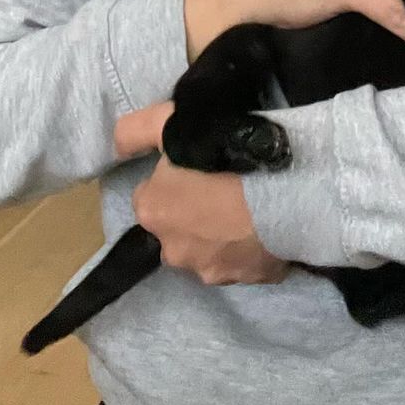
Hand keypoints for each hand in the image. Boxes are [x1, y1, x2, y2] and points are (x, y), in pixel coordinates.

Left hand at [115, 100, 289, 285]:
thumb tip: (118, 145)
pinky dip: (251, 247)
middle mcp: (172, 250)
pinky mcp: (247, 280)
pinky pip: (245, 260)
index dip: (173, 179)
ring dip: (222, 233)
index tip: (199, 167)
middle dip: (194, 212)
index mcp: (152, 211)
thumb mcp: (174, 124)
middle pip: (178, 226)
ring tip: (250, 205)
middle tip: (225, 185)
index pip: (151, 194)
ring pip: (209, 248)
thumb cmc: (227, 155)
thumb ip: (137, 130)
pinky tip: (268, 224)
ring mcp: (210, 271)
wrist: (286, 192)